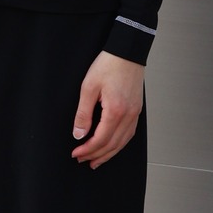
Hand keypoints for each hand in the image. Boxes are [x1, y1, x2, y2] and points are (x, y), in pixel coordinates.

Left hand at [71, 51, 143, 168]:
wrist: (127, 51)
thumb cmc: (109, 65)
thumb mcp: (88, 87)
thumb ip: (83, 113)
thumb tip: (78, 134)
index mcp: (116, 111)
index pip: (101, 139)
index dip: (87, 150)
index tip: (76, 153)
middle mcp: (128, 115)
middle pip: (112, 145)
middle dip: (96, 155)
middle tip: (82, 159)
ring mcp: (135, 113)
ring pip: (123, 142)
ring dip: (108, 153)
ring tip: (96, 160)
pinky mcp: (136, 110)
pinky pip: (129, 134)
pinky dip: (119, 144)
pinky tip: (112, 146)